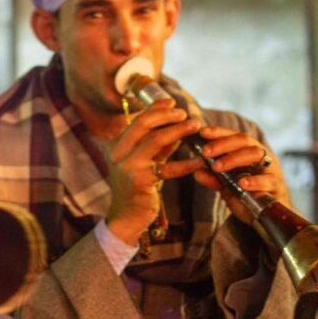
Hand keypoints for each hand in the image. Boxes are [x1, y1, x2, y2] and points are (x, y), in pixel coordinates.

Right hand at [105, 100, 203, 244]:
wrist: (126, 216)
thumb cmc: (137, 188)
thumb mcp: (144, 162)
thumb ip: (157, 146)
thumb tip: (176, 127)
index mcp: (118, 145)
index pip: (137, 119)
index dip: (155, 108)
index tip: (173, 102)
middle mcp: (119, 153)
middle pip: (143, 124)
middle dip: (167, 115)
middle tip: (186, 114)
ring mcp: (128, 167)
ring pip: (155, 140)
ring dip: (178, 131)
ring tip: (195, 127)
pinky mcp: (140, 182)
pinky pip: (167, 168)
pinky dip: (186, 164)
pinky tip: (199, 161)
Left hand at [192, 125, 289, 226]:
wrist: (266, 217)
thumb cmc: (246, 196)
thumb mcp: (226, 187)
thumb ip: (213, 179)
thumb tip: (196, 171)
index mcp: (248, 151)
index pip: (234, 136)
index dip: (219, 132)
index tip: (202, 132)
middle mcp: (262, 156)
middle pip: (244, 141)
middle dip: (223, 144)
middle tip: (205, 152)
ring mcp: (272, 169)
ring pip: (256, 154)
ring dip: (234, 158)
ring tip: (217, 166)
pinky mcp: (278, 186)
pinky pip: (268, 180)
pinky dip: (254, 181)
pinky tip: (242, 183)